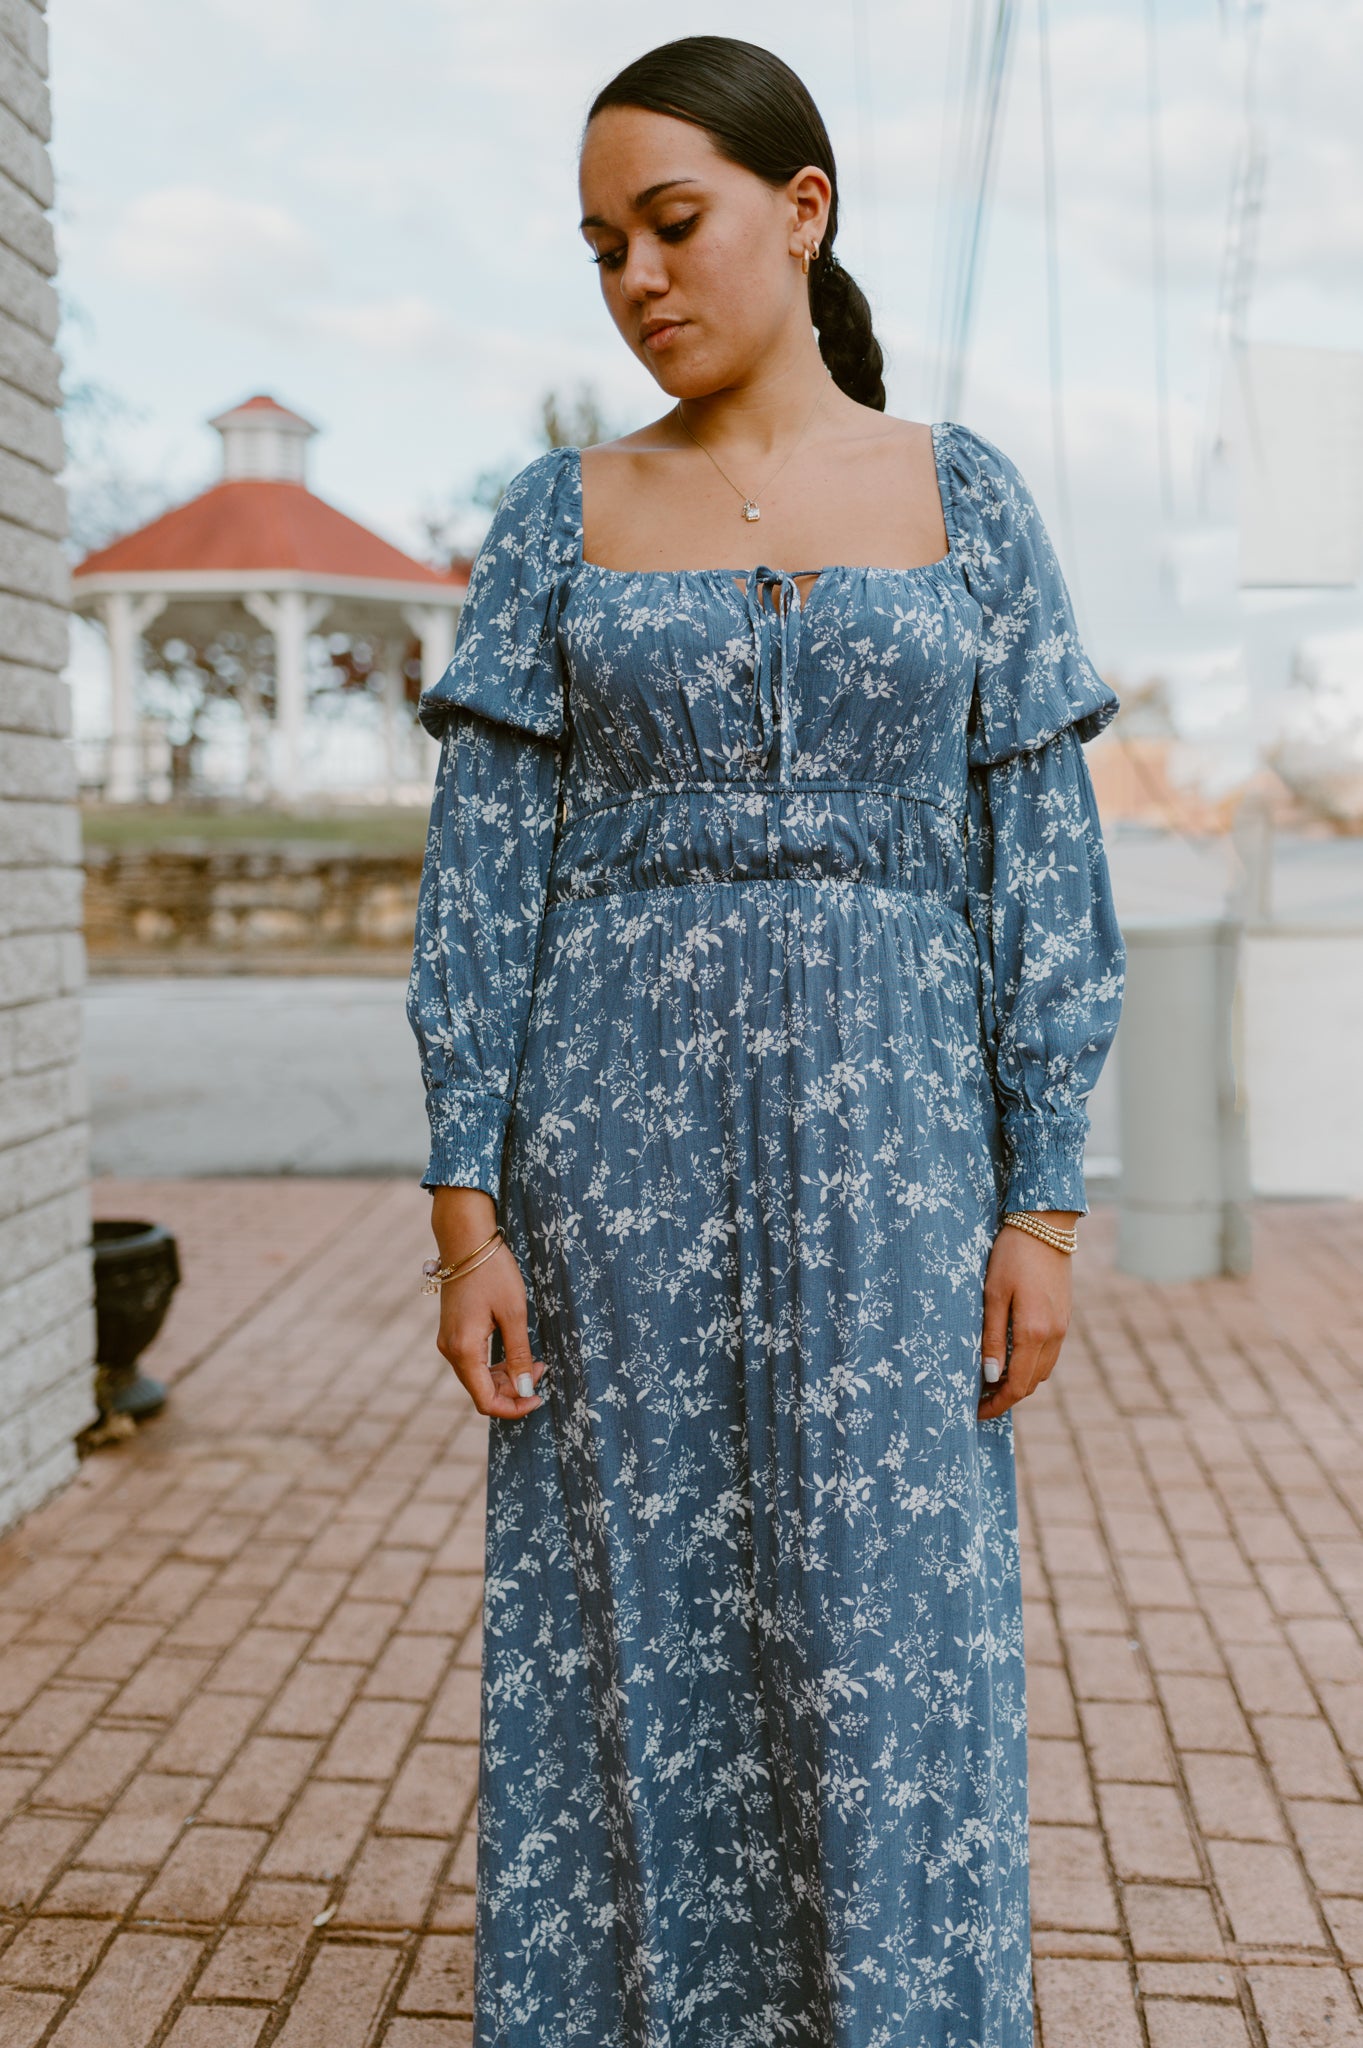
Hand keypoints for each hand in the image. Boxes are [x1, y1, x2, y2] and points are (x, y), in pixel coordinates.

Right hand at [429, 1187, 547, 1419]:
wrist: (466, 1239)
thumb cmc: (492, 1271)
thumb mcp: (514, 1312)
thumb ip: (519, 1354)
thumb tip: (525, 1389)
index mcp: (463, 1350)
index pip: (485, 1401)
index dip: (513, 1408)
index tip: (538, 1398)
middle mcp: (450, 1350)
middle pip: (481, 1391)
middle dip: (514, 1390)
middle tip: (542, 1370)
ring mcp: (449, 1341)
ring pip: (478, 1377)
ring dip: (506, 1377)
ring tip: (535, 1361)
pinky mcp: (453, 1332)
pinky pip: (474, 1361)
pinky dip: (496, 1364)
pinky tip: (516, 1352)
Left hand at [976, 1212, 1075, 1420]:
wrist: (1046, 1226)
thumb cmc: (1012, 1256)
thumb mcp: (993, 1295)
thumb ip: (992, 1337)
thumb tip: (990, 1377)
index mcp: (1034, 1332)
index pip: (1017, 1385)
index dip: (997, 1404)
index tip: (976, 1412)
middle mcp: (1054, 1335)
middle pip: (1032, 1383)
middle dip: (1007, 1397)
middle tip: (979, 1400)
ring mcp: (1063, 1327)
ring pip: (1043, 1371)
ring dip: (1020, 1382)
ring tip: (992, 1382)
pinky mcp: (1065, 1317)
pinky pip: (1050, 1354)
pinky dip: (1032, 1365)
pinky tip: (1012, 1358)